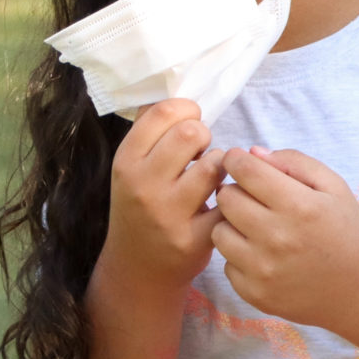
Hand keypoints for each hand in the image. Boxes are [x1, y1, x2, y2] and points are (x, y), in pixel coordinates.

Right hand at [99, 99, 227, 296]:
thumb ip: (148, 130)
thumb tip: (172, 90)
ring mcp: (168, 213)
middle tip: (202, 151)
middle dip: (205, 136)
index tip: (191, 122)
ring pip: (214, 166)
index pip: (163, 112)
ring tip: (213, 175)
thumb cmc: (141, 206)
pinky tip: (222, 202)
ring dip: (222, 166)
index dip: (188, 110)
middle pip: (192, 133)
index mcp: (126, 161)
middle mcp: (143, 185)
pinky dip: (232, 198)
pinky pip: (228, 203)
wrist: (138, 268)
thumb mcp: (131, 168)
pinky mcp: (194, 239)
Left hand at [210, 146, 358, 328]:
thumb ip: (294, 162)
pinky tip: (263, 256)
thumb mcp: (334, 187)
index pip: (244, 170)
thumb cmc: (347, 232)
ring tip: (257, 229)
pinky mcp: (255, 293)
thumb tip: (251, 153)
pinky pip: (226, 264)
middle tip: (254, 199)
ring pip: (219, 231)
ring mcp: (263, 269)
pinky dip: (240, 257)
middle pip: (226, 198)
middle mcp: (277, 237)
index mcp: (298, 205)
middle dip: (236, 192)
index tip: (240, 162)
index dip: (236, 160)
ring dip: (233, 225)